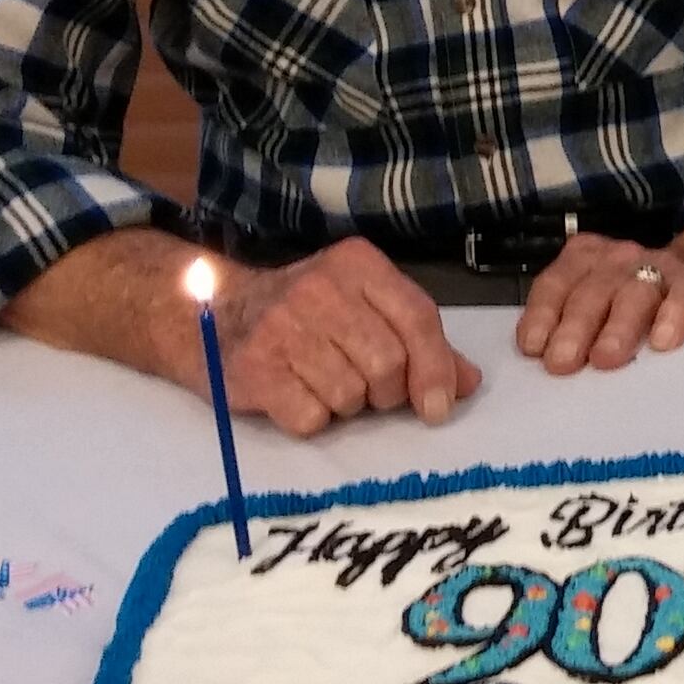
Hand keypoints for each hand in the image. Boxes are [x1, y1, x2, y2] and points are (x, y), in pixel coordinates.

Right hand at [201, 238, 480, 436]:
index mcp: (358, 264)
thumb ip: (420, 341)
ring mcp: (282, 326)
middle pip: (387, 363)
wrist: (215, 314)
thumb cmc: (306, 315)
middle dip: (386, 391)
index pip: (418, 318)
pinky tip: (295, 393)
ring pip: (350, 395)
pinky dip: (311, 418)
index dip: (435, 368)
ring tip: (323, 383)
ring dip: (345, 405)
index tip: (439, 407)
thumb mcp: (365, 309)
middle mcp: (320, 287)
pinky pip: (311, 418)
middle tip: (366, 389)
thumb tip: (468, 383)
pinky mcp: (254, 368)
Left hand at [515, 217, 683, 376]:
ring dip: (617, 326)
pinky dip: (673, 316)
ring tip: (606, 359)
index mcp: (585, 260)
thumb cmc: (640, 298)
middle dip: (574, 327)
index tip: (534, 348)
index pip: (556, 284)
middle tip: (563, 363)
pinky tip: (664, 341)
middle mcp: (618, 259)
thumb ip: (571, 323)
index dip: (542, 315)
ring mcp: (660, 267)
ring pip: (634, 293)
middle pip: (591, 291)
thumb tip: (542, 364)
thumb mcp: (600, 299)